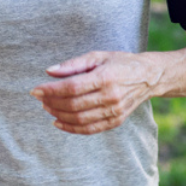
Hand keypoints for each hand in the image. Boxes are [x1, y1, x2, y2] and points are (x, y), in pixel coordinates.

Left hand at [30, 51, 160, 134]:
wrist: (149, 77)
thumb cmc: (121, 63)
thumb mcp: (98, 56)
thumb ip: (74, 64)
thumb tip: (49, 71)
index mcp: (105, 77)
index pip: (72, 87)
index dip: (51, 90)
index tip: (35, 90)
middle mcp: (111, 96)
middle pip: (73, 105)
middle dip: (52, 103)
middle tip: (39, 98)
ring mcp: (114, 111)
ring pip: (79, 119)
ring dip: (58, 115)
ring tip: (47, 108)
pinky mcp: (116, 121)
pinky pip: (89, 129)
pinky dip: (71, 128)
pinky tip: (58, 122)